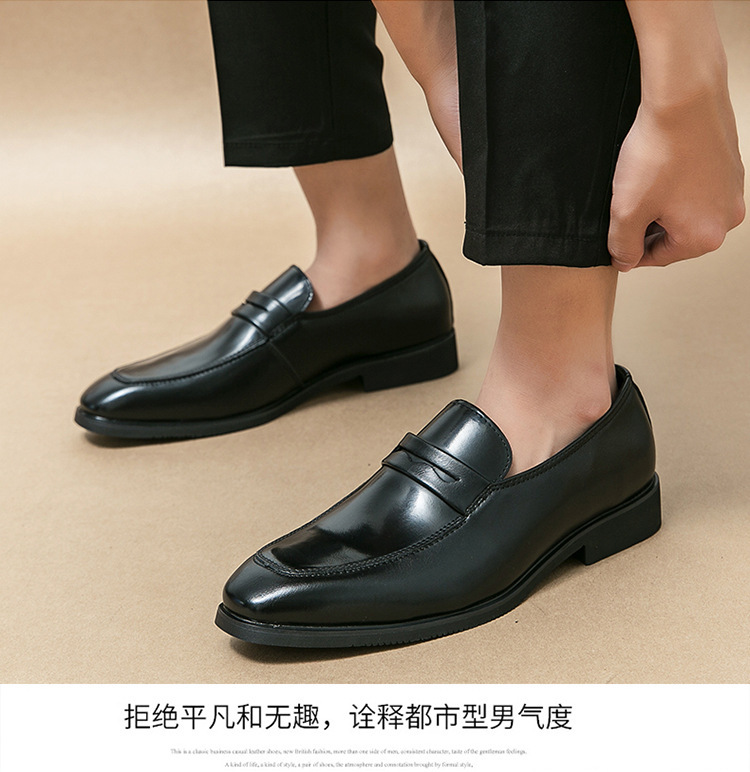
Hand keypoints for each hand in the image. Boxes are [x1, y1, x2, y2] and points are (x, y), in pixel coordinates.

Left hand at [608, 90, 744, 270]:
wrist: (684, 98)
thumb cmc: (657, 153)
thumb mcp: (626, 211)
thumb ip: (622, 245)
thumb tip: (625, 262)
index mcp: (705, 237)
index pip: (658, 257)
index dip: (630, 249)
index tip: (615, 238)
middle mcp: (728, 217)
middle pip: (675, 236)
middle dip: (648, 226)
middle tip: (627, 206)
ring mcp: (733, 190)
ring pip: (685, 212)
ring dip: (661, 206)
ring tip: (643, 185)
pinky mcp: (730, 167)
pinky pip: (697, 189)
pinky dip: (676, 186)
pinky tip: (660, 169)